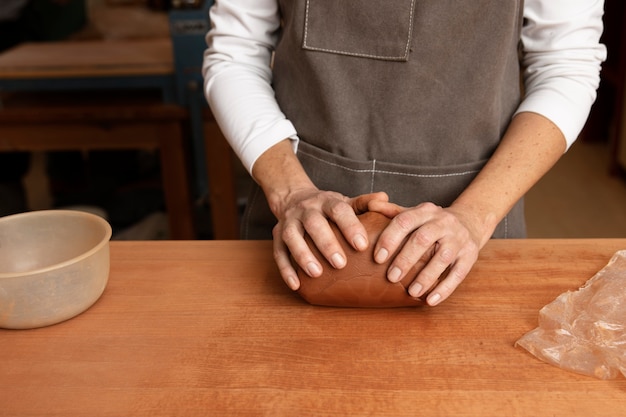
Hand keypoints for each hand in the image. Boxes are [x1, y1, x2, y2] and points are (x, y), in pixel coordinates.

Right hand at [272, 189, 388, 290]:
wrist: (293, 197)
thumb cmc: (326, 207)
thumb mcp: (344, 202)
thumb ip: (364, 203)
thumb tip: (384, 198)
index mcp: (326, 201)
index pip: (338, 210)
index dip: (350, 226)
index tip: (361, 245)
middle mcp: (306, 210)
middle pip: (314, 223)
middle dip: (326, 243)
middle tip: (340, 263)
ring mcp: (289, 222)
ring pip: (292, 237)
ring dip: (303, 255)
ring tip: (316, 273)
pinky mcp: (277, 236)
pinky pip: (278, 253)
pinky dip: (285, 269)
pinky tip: (296, 285)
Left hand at [369, 200, 485, 305]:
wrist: (469, 222)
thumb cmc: (431, 222)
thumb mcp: (414, 213)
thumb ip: (392, 211)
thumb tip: (371, 204)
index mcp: (425, 211)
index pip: (404, 221)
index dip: (390, 239)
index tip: (378, 258)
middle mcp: (443, 222)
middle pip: (422, 239)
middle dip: (405, 259)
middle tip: (391, 278)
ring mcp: (459, 238)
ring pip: (442, 257)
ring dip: (426, 276)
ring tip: (412, 292)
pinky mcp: (470, 255)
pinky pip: (458, 274)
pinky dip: (444, 289)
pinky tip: (430, 300)